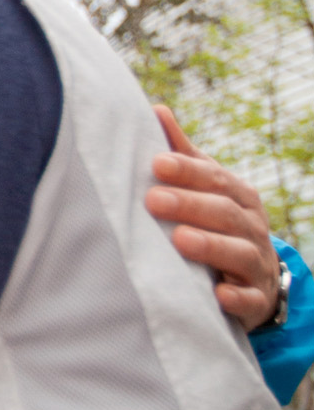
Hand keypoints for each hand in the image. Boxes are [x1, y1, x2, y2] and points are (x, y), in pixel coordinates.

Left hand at [147, 106, 280, 329]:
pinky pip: (250, 298)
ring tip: (179, 240)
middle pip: (224, 212)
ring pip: (239, 252)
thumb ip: (183, 155)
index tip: (157, 163)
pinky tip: (218, 294)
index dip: (187, 170)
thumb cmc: (217, 221)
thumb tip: (156, 110)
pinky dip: (236, 296)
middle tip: (153, 200)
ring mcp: (256, 263)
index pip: (214, 178)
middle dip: (189, 205)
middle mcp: (252, 226)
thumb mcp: (206, 188)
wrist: (254, 276)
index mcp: (238, 194)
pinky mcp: (256, 299)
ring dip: (210, 246)